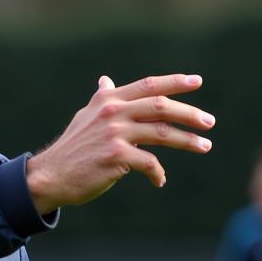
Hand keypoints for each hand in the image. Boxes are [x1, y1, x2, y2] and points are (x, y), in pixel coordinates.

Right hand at [26, 73, 213, 211]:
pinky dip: (158, 173)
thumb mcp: (85, 117)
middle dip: (190, 113)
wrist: (52, 175)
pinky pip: (149, 163)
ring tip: (205, 146)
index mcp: (108, 100)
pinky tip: (159, 180)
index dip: (175, 82)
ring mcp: (114, 134)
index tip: (197, 82)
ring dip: (188, 141)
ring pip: (162, 133)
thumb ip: (101, 99)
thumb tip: (105, 81)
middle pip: (161, 107)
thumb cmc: (71, 148)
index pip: (148, 85)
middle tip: (209, 122)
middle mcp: (113, 112)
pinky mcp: (116, 157)